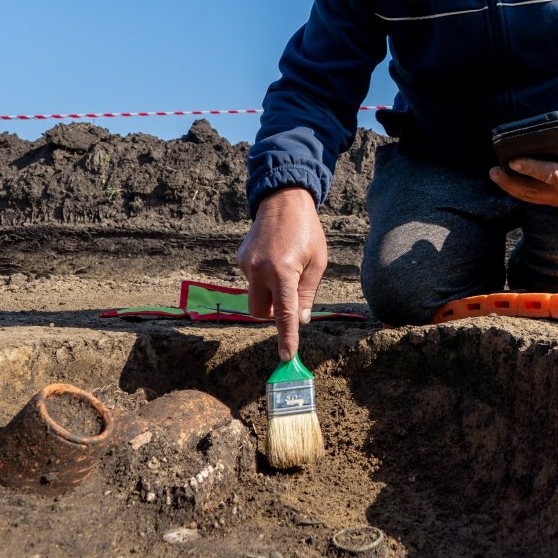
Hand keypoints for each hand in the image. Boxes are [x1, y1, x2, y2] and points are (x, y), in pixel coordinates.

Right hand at [236, 187, 326, 360]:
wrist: (282, 200)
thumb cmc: (307, 231)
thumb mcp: (317, 262)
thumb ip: (307, 294)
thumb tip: (300, 321)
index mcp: (283, 271)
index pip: (284, 314)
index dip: (286, 337)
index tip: (286, 356)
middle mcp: (259, 270)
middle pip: (259, 312)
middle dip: (272, 314)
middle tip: (290, 297)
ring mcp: (246, 264)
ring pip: (255, 295)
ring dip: (269, 293)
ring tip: (285, 267)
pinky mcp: (240, 259)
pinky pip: (251, 280)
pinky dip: (263, 278)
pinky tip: (274, 257)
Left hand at [489, 128, 557, 205]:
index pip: (551, 175)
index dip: (531, 168)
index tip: (513, 161)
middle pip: (534, 191)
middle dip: (511, 182)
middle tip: (494, 171)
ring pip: (529, 197)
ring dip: (510, 187)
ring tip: (495, 174)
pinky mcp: (551, 200)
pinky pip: (530, 196)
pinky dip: (516, 188)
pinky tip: (505, 178)